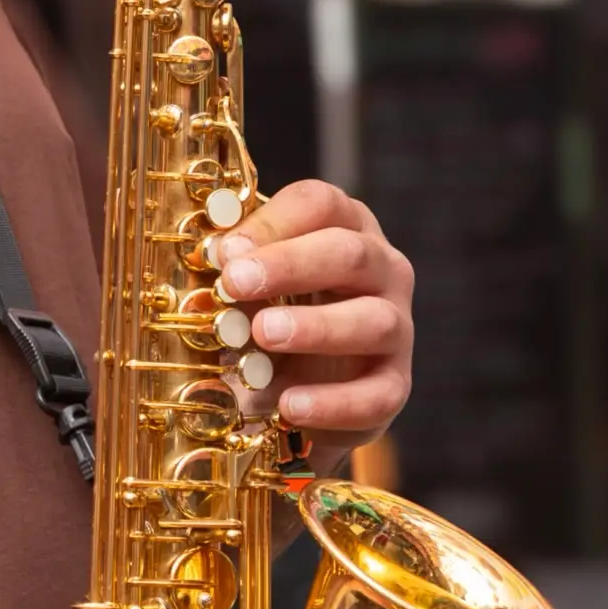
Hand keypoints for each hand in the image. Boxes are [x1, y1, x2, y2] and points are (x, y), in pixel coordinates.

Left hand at [209, 180, 413, 456]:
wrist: (293, 392)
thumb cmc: (269, 317)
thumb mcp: (250, 287)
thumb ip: (236, 270)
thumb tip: (212, 258)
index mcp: (343, 228)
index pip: (321, 204)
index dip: (272, 222)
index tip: (226, 250)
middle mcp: (381, 270)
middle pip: (350, 253)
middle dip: (290, 265)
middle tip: (236, 283)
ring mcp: (395, 327)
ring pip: (374, 321)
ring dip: (316, 327)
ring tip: (263, 335)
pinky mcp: (393, 386)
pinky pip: (375, 395)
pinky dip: (333, 402)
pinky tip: (290, 405)